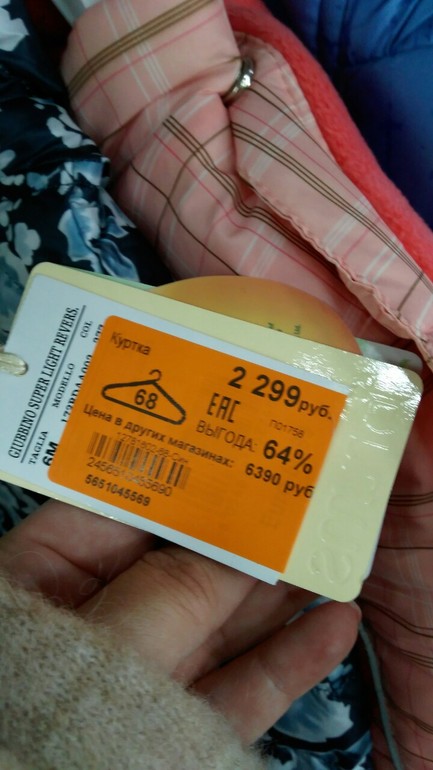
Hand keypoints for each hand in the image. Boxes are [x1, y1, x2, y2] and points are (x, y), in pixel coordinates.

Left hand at [0, 499, 359, 742]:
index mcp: (50, 578)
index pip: (120, 512)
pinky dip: (288, 663)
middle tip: (304, 507)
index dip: (182, 482)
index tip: (240, 458)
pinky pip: (237, 691)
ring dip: (279, 595)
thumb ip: (178, 589)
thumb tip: (250, 546)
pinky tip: (335, 626)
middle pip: (182, 568)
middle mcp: (98, 621)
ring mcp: (141, 677)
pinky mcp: (178, 726)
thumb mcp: (110, 637)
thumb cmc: (49, 705)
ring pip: (219, 627)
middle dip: (246, 540)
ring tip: (331, 556)